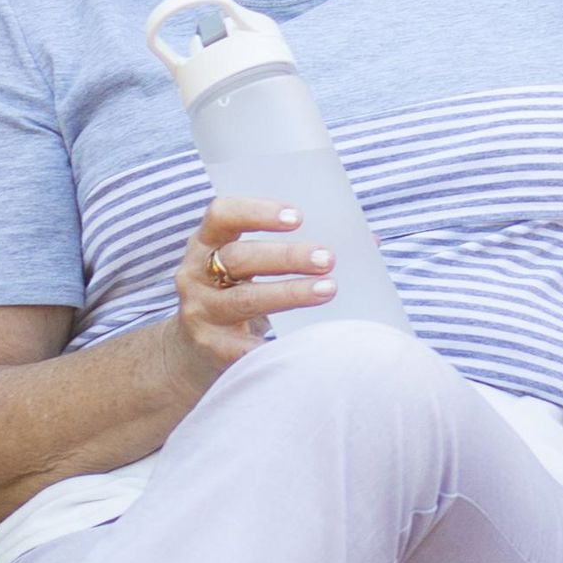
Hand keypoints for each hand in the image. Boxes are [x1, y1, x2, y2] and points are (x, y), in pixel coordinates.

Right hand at [167, 197, 335, 373]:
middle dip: (287, 256)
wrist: (194, 350)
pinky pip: (246, 346)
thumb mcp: (253, 265)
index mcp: (207, 242)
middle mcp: (196, 274)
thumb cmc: (239, 292)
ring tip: (329, 288)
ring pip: (245, 299)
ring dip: (290, 293)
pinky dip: (276, 343)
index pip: (222, 214)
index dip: (257, 212)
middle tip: (329, 258)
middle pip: (239, 258)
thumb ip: (296, 246)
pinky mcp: (211, 348)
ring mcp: (201, 312)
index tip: (298, 217)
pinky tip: (305, 342)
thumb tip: (368, 241)